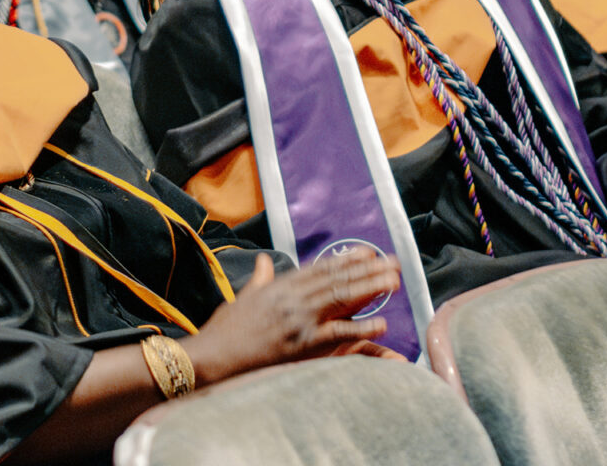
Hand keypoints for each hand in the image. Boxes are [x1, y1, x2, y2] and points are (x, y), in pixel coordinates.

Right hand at [182, 250, 400, 385]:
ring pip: (341, 300)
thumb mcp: (241, 298)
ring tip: (393, 282)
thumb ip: (259, 279)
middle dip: (367, 270)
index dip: (345, 260)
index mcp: (278, 287)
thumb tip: (263, 261)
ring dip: (370, 290)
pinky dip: (361, 328)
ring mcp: (298, 321)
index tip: (367, 251)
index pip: (318, 269)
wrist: (213, 356)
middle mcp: (291, 299)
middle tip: (392, 262)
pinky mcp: (302, 345)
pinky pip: (338, 334)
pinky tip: (382, 323)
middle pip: (336, 280)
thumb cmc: (224, 330)